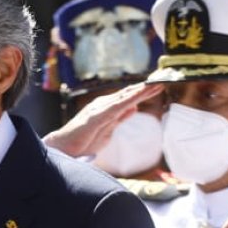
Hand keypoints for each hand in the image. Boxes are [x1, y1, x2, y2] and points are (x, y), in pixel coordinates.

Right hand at [42, 83, 163, 157]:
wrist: (63, 149)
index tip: (159, 85)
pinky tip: (138, 98)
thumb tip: (134, 107)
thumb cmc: (83, 141)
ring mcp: (98, 110)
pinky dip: (127, 101)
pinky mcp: (95, 118)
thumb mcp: (108, 130)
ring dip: (140, 91)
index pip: (128, 98)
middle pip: (128, 94)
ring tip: (156, 84)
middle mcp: (103, 105)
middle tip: (163, 79)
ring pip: (124, 98)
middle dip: (146, 87)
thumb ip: (120, 118)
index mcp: (107, 108)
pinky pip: (114, 108)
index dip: (144, 92)